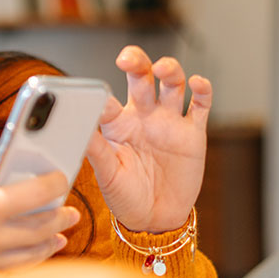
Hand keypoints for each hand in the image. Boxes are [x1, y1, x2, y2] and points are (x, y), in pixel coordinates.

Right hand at [0, 157, 79, 271]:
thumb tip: (2, 169)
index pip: (35, 195)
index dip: (54, 185)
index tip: (62, 177)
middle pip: (40, 227)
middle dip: (60, 216)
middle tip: (71, 208)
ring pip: (31, 251)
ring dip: (51, 239)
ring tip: (61, 231)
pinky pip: (13, 266)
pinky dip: (31, 258)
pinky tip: (39, 251)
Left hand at [85, 46, 211, 232]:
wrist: (156, 218)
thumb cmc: (125, 196)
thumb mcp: (107, 173)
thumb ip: (95, 147)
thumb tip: (76, 126)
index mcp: (117, 124)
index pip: (109, 100)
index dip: (104, 97)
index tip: (99, 101)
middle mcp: (143, 116)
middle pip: (142, 78)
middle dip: (137, 63)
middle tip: (128, 59)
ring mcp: (169, 122)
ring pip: (171, 84)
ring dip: (169, 70)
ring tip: (163, 68)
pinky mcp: (193, 133)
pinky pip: (200, 105)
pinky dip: (202, 90)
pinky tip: (197, 83)